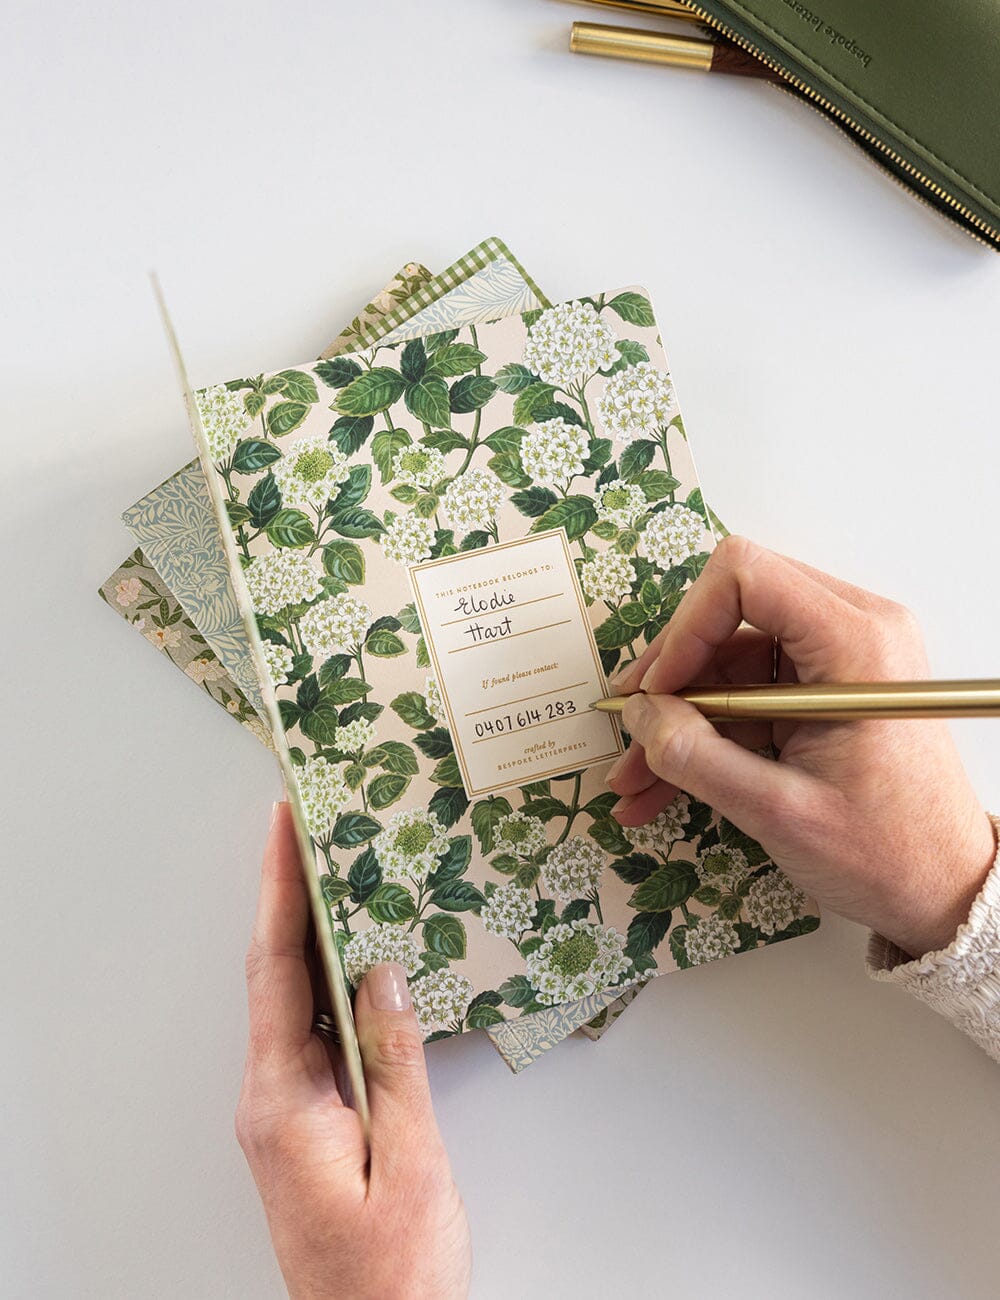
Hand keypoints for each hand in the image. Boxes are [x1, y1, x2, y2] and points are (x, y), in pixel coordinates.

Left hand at [235, 803, 470, 1299]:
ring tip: (342, 876)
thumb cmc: (393, 1273)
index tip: (285, 827)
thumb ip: (395, 1062)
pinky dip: (333, 986)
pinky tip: (361, 963)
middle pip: (278, 975)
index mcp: (283, 1100)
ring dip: (315, 939)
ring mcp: (286, 1112)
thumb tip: (385, 973)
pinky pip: (315, 1035)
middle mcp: (271, 1099)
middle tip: (316, 830)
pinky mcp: (307, 1123)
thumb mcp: (410, 1160)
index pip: (275, 969)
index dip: (280, 891)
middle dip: (294, 898)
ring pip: (297, 1003)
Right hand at [607, 537, 995, 957]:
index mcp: (857, 644)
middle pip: (731, 612)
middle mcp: (853, 632)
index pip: (746, 577)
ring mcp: (837, 660)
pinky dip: (703, 733)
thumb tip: (639, 716)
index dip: (686, 628)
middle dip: (671, 674)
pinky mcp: (822, 690)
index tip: (656, 691)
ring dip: (677, 715)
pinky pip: (745, 692)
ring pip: (728, 658)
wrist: (944, 890)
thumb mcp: (780, 813)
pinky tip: (662, 782)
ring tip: (635, 776)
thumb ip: (697, 759)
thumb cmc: (890, 854)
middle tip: (630, 725)